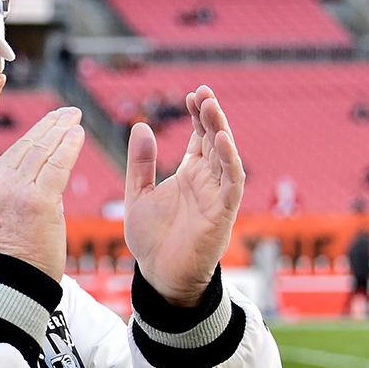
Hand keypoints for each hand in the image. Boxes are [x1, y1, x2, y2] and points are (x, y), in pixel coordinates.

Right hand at [0, 108, 84, 281]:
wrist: (10, 286)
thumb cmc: (12, 265)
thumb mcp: (1, 225)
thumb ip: (14, 201)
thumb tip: (37, 188)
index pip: (13, 156)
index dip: (33, 137)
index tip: (47, 126)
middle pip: (27, 147)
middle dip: (48, 126)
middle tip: (64, 113)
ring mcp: (17, 192)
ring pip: (42, 151)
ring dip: (60, 129)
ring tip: (73, 117)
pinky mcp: (38, 200)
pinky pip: (57, 164)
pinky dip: (69, 146)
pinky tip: (78, 134)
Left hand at [124, 85, 243, 305]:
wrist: (158, 276)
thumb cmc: (152, 239)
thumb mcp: (137, 194)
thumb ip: (140, 163)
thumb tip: (141, 126)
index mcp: (190, 175)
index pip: (200, 137)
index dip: (198, 115)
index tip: (191, 93)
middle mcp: (207, 182)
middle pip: (215, 141)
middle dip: (210, 115)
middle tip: (202, 91)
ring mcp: (216, 196)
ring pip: (225, 156)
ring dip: (220, 130)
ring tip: (211, 106)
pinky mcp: (222, 213)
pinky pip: (230, 183)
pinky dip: (229, 161)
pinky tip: (222, 139)